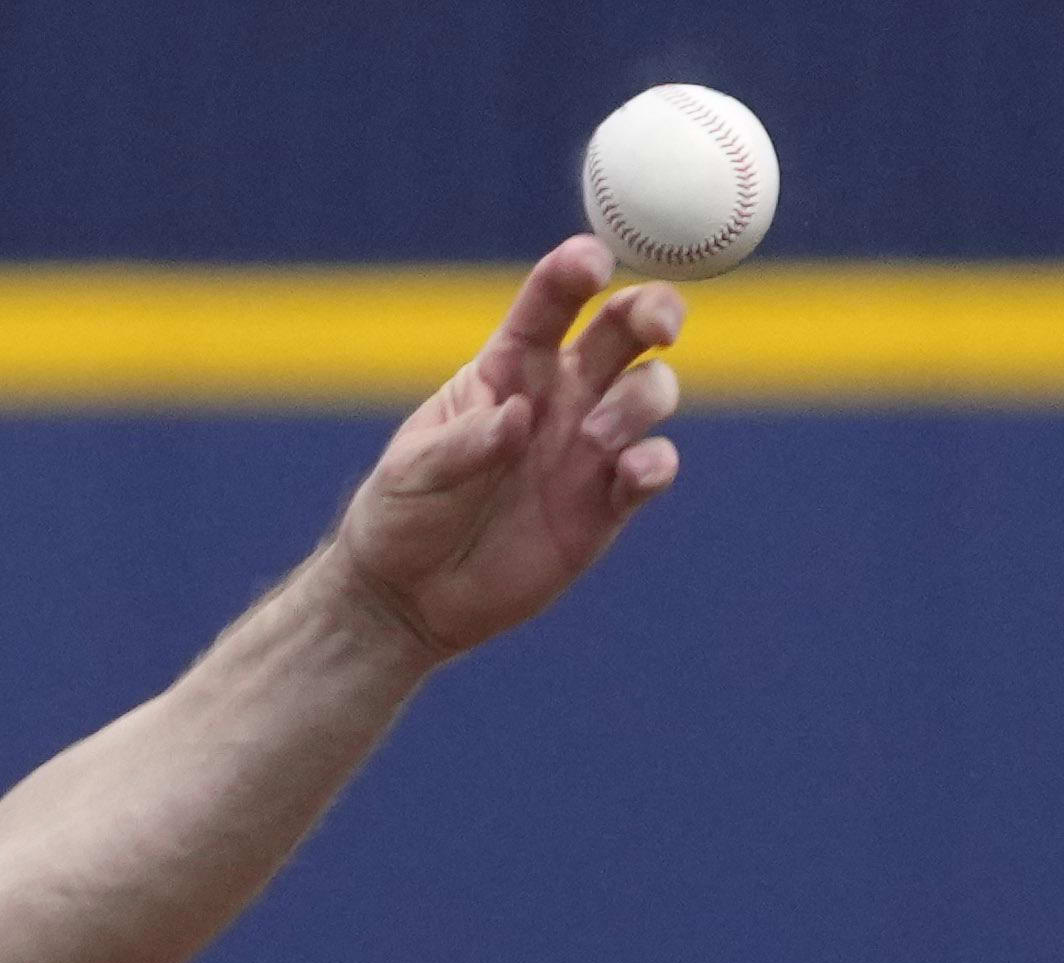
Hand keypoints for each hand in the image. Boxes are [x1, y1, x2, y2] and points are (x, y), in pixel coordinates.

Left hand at [334, 240, 686, 658]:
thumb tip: (518, 416)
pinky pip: (654, 467)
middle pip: (624, 329)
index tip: (592, 263)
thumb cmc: (403, 514)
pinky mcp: (607, 503)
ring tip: (594, 441)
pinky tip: (632, 476)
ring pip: (651, 389)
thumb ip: (465, 443)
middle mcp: (561, 395)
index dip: (575, 272)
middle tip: (660, 326)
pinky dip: (656, 463)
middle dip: (654, 309)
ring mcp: (590, 446)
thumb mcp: (412, 473)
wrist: (412, 599)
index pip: (550, 303)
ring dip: (640, 401)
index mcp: (509, 368)